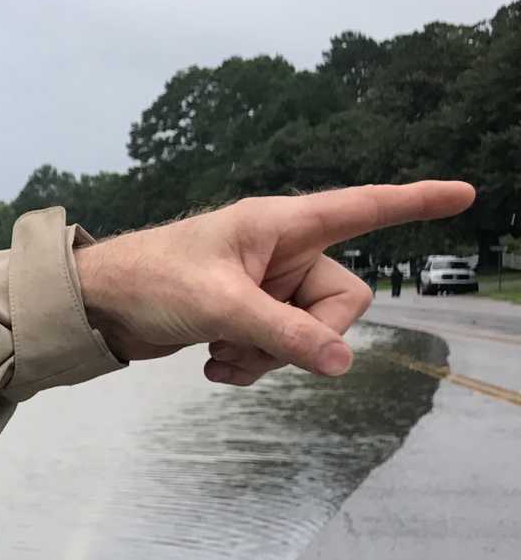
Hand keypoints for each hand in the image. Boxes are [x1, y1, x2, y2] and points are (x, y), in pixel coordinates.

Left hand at [72, 181, 476, 385]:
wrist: (95, 306)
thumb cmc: (150, 280)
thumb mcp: (221, 306)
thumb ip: (284, 334)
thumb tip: (343, 365)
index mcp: (280, 224)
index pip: (362, 208)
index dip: (414, 202)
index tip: (464, 194)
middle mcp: (281, 251)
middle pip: (342, 301)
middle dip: (307, 336)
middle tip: (251, 343)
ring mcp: (266, 286)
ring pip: (311, 335)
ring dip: (270, 357)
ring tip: (221, 354)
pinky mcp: (246, 317)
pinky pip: (280, 350)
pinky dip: (251, 364)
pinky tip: (211, 365)